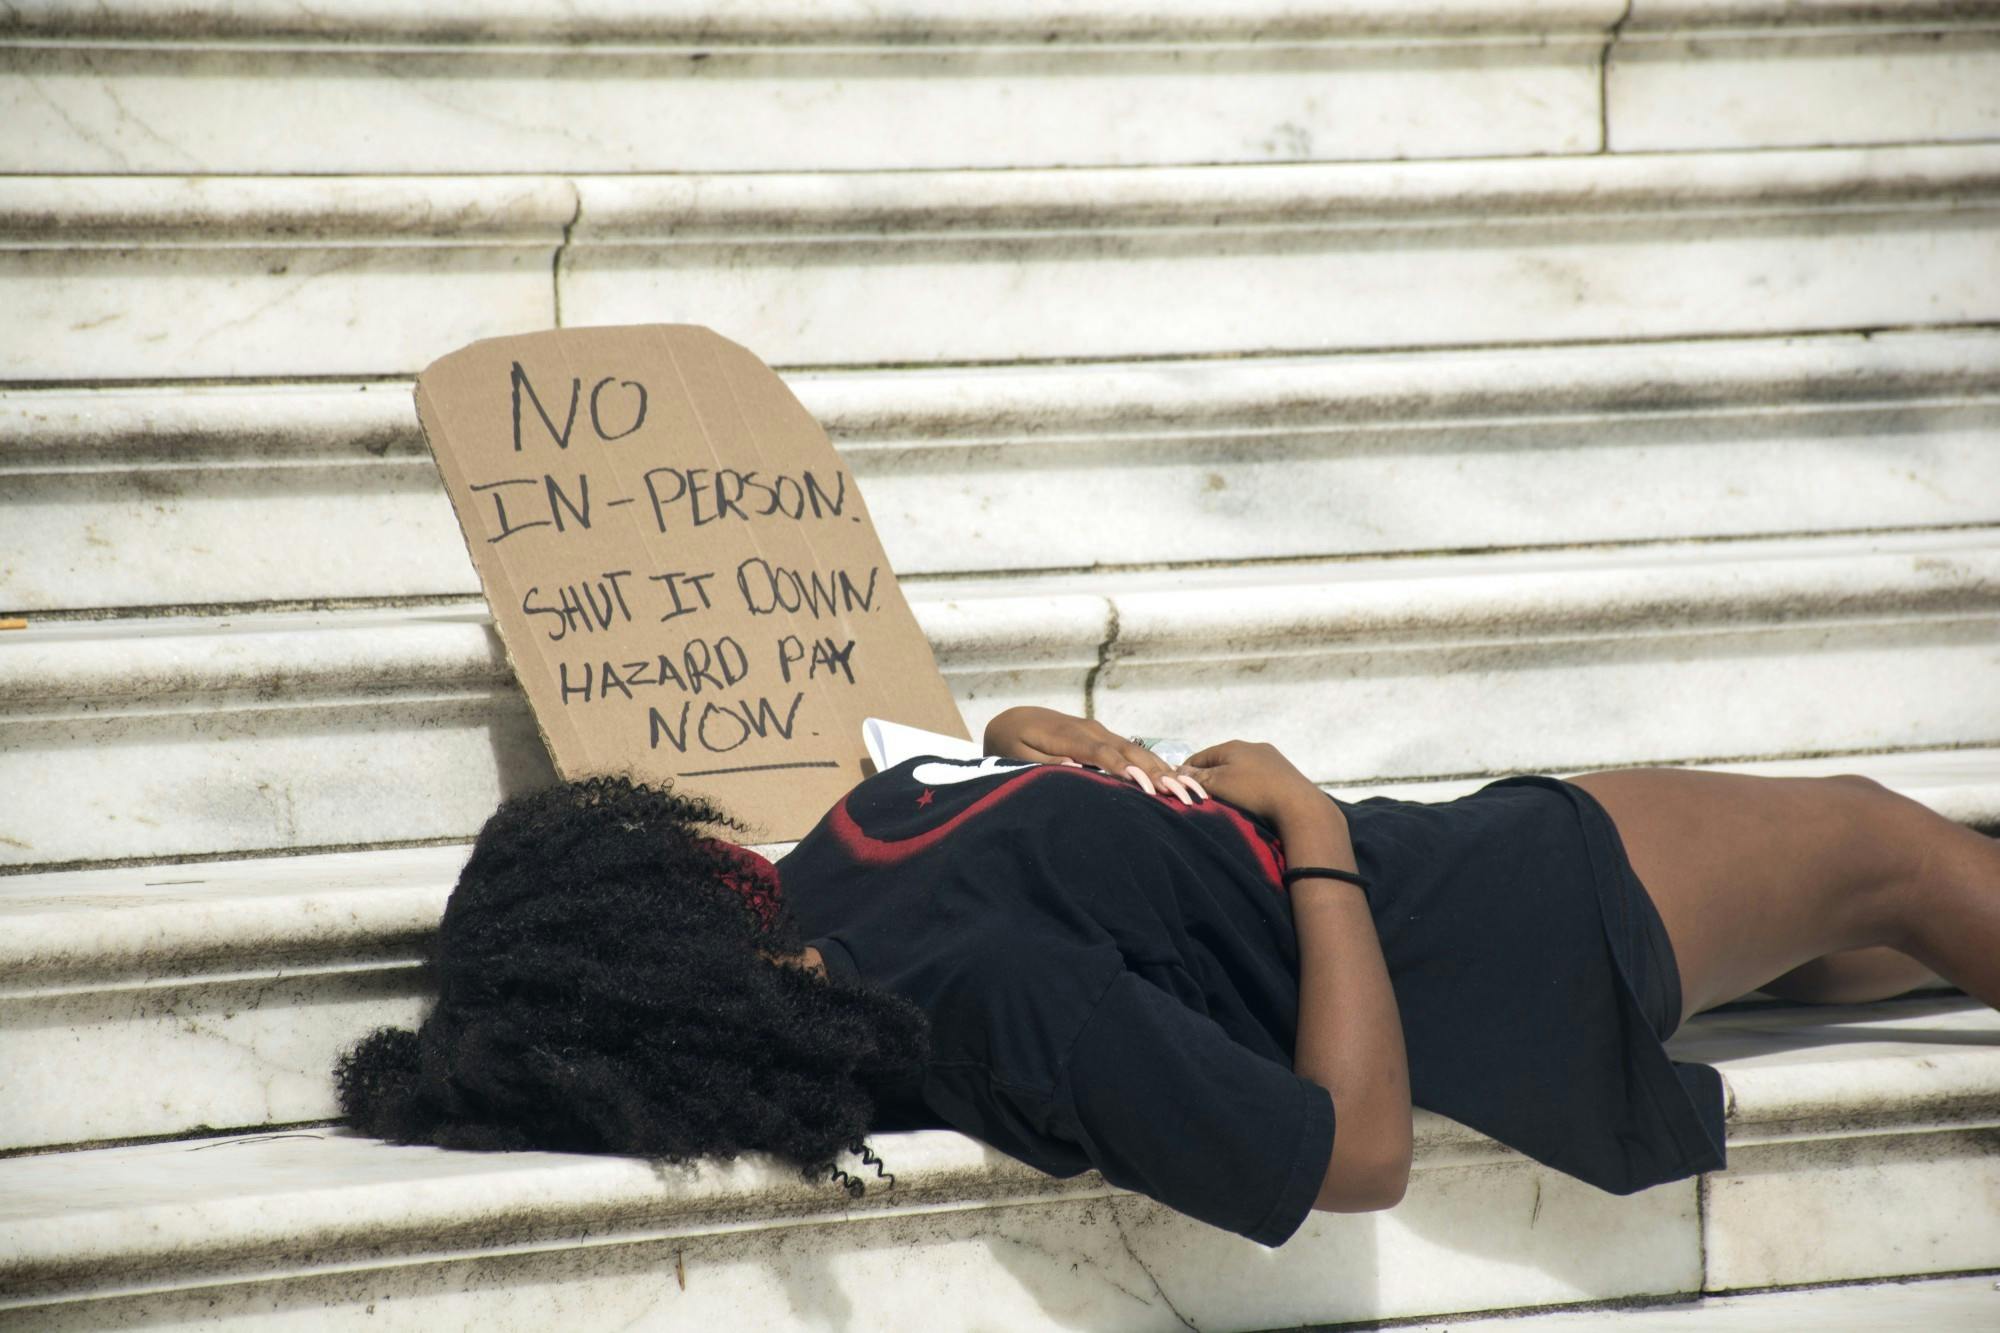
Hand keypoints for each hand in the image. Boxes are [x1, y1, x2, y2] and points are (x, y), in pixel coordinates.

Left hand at [983, 706, 1203, 804]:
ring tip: (1191, 791)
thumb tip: (1074, 766)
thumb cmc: (1012, 742)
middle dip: (1157, 774)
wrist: (1015, 720)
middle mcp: (1091, 731)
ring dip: (1164, 771)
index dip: (1124, 770)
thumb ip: (1044, 762)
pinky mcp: (1106, 738)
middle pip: (1129, 753)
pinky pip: (1134, 752)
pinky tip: (1178, 781)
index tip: (1145, 788)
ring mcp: (1102, 733)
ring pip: (1138, 752)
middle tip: (1182, 795)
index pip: (1101, 754)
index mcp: (1069, 735)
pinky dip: (1157, 767)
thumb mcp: (1017, 754)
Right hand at [1178, 739, 1325, 826]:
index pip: (1201, 756)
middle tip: (1201, 793)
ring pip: (1241, 767)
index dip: (1187, 770)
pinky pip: (1258, 776)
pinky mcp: (1284, 772)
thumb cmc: (1253, 791)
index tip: (1180, 785)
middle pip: (1222, 760)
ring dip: (1231, 780)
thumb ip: (1197, 777)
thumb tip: (1178, 770)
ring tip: (1226, 797)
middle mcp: (1252, 746)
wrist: (1298, 803)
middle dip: (1210, 775)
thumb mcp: (1219, 784)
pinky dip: (1248, 784)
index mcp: (1233, 746)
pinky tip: (1250, 797)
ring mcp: (1271, 758)